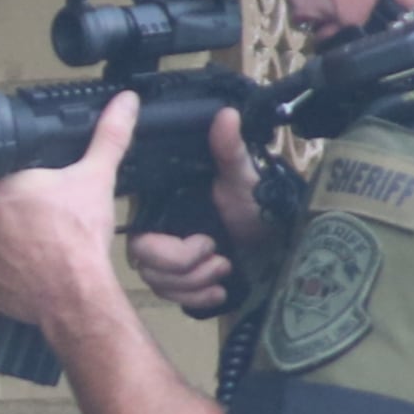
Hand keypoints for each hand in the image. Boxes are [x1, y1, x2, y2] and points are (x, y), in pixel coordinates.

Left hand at [0, 91, 136, 329]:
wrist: (75, 294)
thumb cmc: (80, 236)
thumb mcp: (97, 177)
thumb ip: (109, 136)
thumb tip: (126, 101)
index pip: (2, 174)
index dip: (25, 183)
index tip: (44, 195)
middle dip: (16, 211)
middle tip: (47, 221)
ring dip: (7, 238)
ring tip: (40, 244)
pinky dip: (3, 266)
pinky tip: (28, 265)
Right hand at [128, 108, 270, 315]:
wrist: (275, 236)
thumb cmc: (255, 202)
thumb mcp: (242, 176)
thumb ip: (229, 150)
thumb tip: (226, 114)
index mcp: (162, 205)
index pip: (139, 237)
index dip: (166, 250)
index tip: (206, 242)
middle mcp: (156, 232)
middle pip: (145, 265)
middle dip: (186, 270)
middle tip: (220, 259)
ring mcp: (164, 258)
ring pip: (159, 284)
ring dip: (196, 284)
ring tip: (226, 269)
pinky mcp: (177, 279)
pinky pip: (171, 299)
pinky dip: (197, 299)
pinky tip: (219, 291)